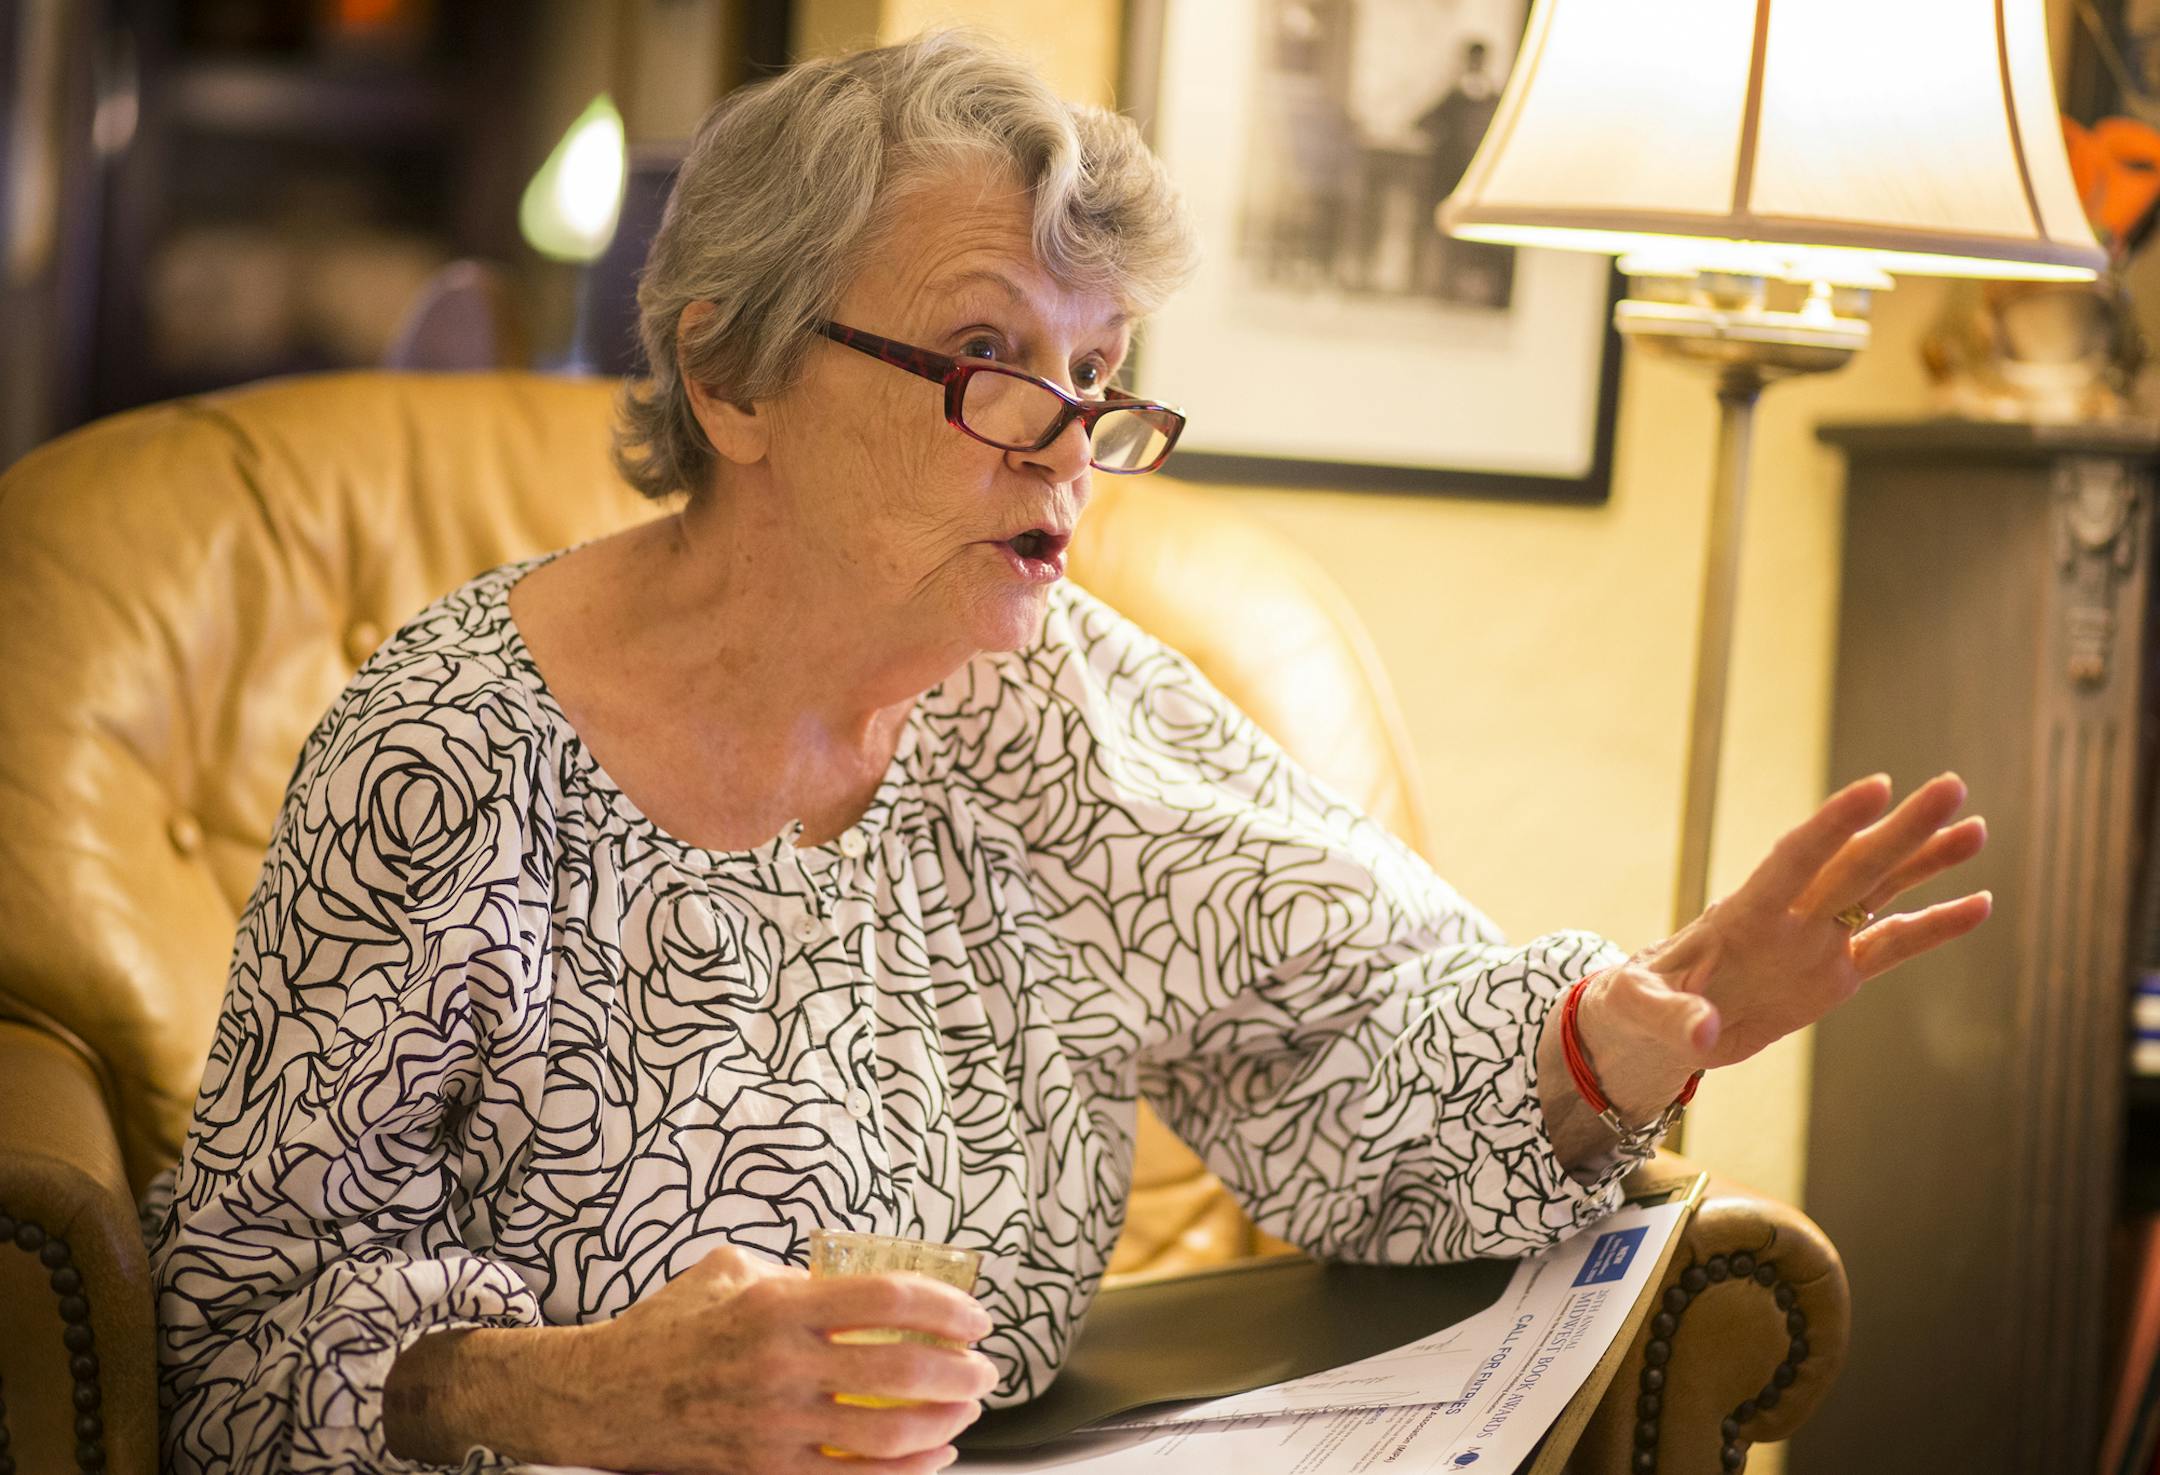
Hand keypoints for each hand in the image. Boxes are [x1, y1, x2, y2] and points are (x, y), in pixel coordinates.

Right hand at [530, 1245, 996, 1473]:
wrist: (603, 1397)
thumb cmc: (669, 1328)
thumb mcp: (730, 1273)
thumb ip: (795, 1274)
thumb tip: (856, 1276)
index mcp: (777, 1308)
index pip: (886, 1301)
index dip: (945, 1308)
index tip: (974, 1316)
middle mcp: (780, 1368)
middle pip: (901, 1373)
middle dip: (960, 1371)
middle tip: (983, 1368)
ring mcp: (774, 1428)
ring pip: (886, 1435)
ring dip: (943, 1422)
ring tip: (967, 1407)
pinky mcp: (765, 1472)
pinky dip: (905, 1470)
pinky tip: (932, 1453)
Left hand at [1581, 772, 1991, 1119]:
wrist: (1651, 1028)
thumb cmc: (1632, 1004)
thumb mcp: (1637, 1010)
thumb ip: (1671, 1019)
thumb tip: (1702, 1035)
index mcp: (1739, 915)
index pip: (1792, 859)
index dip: (1831, 825)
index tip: (1876, 787)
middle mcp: (1786, 919)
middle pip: (1851, 866)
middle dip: (1900, 830)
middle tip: (1951, 786)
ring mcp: (1813, 944)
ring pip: (1878, 893)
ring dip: (1925, 861)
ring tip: (1974, 826)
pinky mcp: (1832, 976)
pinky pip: (1890, 947)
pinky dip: (1932, 929)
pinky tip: (1979, 903)